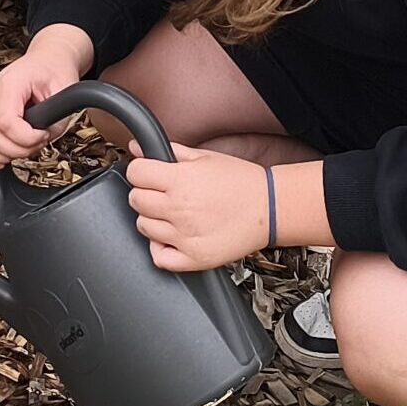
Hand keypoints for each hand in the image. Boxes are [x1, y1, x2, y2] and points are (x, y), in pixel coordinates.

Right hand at [0, 24, 95, 170]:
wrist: (46, 61)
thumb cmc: (53, 71)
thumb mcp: (65, 91)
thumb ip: (56, 120)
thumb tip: (43, 140)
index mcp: (10, 84)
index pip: (7, 122)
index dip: (27, 139)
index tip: (43, 136)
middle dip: (18, 150)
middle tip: (37, 144)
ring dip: (1, 156)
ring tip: (22, 151)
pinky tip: (1, 160)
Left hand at [124, 141, 269, 271]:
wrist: (271, 208)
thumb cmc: (241, 182)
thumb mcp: (205, 157)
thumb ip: (168, 151)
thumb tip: (137, 147)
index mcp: (181, 180)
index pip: (135, 174)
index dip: (140, 171)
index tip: (148, 174)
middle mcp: (179, 209)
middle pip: (136, 200)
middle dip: (145, 193)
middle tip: (163, 193)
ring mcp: (185, 236)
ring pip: (143, 226)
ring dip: (153, 219)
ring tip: (174, 214)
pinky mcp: (193, 258)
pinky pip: (158, 257)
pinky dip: (160, 248)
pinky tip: (173, 237)